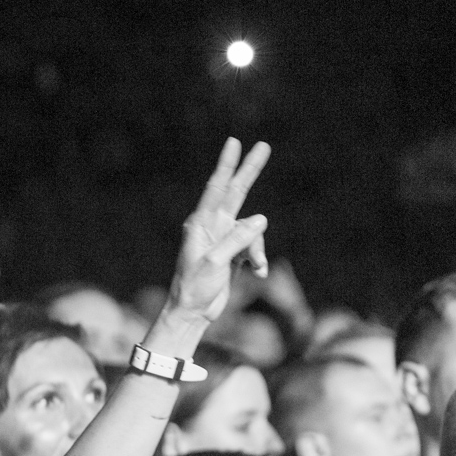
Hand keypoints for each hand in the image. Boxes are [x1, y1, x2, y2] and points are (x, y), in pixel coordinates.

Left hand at [165, 138, 271, 326]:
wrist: (192, 312)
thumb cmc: (195, 288)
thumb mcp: (216, 263)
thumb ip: (237, 240)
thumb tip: (262, 219)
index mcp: (201, 224)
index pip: (216, 188)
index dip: (226, 165)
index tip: (233, 143)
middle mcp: (212, 226)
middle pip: (235, 193)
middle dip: (249, 171)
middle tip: (263, 145)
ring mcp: (223, 239)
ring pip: (252, 230)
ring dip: (257, 248)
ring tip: (255, 267)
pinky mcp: (232, 253)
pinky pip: (253, 247)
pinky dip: (258, 259)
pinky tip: (257, 273)